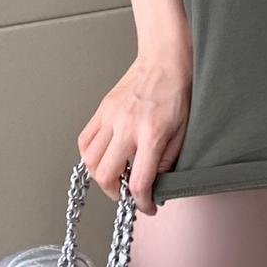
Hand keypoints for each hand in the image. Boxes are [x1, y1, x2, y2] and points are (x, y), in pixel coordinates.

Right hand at [78, 48, 192, 215]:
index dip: (142, 203)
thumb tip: (153, 184)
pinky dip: (89, 155)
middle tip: (127, 192)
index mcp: (151, 134)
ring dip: (100, 176)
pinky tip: (103, 156)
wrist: (165, 60)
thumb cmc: (177, 92)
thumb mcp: (182, 133)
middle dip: (116, 193)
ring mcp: (111, 116)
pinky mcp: (102, 108)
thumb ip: (166, 162)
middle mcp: (127, 126)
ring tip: (116, 175)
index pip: (138, 182)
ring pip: (90, 160)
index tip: (147, 207)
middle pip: (106, 175)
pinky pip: (84, 140)